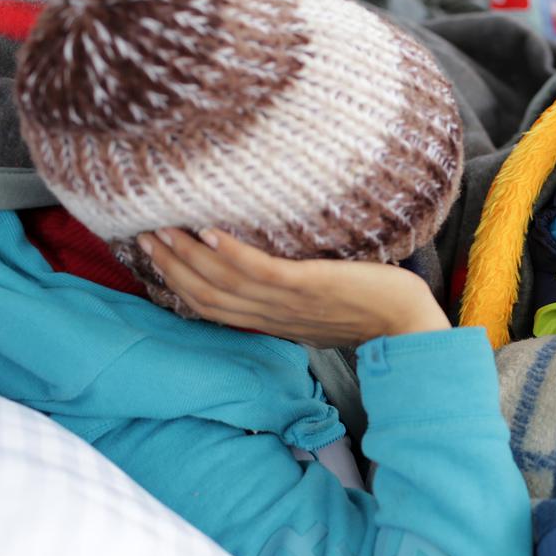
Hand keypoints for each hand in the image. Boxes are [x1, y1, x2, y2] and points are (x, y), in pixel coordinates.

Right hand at [137, 228, 450, 347]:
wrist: (413, 327)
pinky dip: (232, 254)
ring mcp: (291, 304)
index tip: (155, 253)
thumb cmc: (374, 312)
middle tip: (143, 235)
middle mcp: (275, 317)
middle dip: (171, 266)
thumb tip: (276, 272)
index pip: (214, 307)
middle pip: (207, 296)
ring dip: (189, 257)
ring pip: (225, 284)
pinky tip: (210, 233)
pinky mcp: (311, 288)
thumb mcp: (322, 308)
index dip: (178, 281)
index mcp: (274, 323)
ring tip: (163, 229)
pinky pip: (261, 273)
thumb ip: (293, 295)